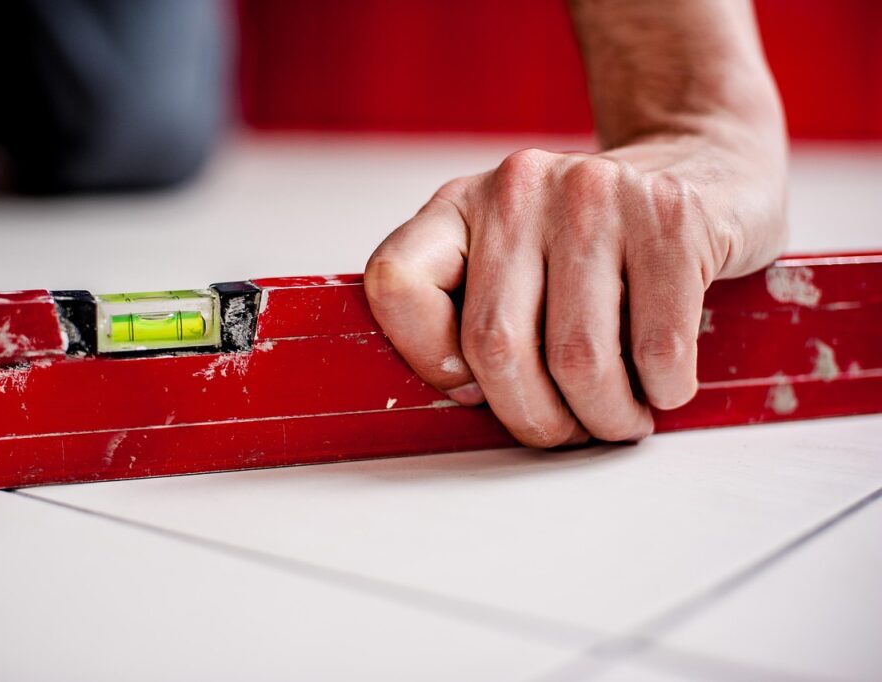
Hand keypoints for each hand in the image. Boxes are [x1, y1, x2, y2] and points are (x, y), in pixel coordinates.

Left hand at [364, 134, 785, 445]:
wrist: (703, 167)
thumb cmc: (592, 248)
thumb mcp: (511, 262)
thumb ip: (470, 315)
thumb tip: (467, 401)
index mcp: (459, 206)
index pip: (395, 283)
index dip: (428, 359)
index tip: (474, 387)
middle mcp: (517, 189)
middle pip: (494, 345)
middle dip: (534, 418)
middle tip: (564, 433)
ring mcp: (596, 194)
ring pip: (578, 360)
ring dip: (604, 419)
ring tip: (617, 418)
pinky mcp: (671, 217)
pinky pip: (657, 349)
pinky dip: (661, 392)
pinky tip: (661, 382)